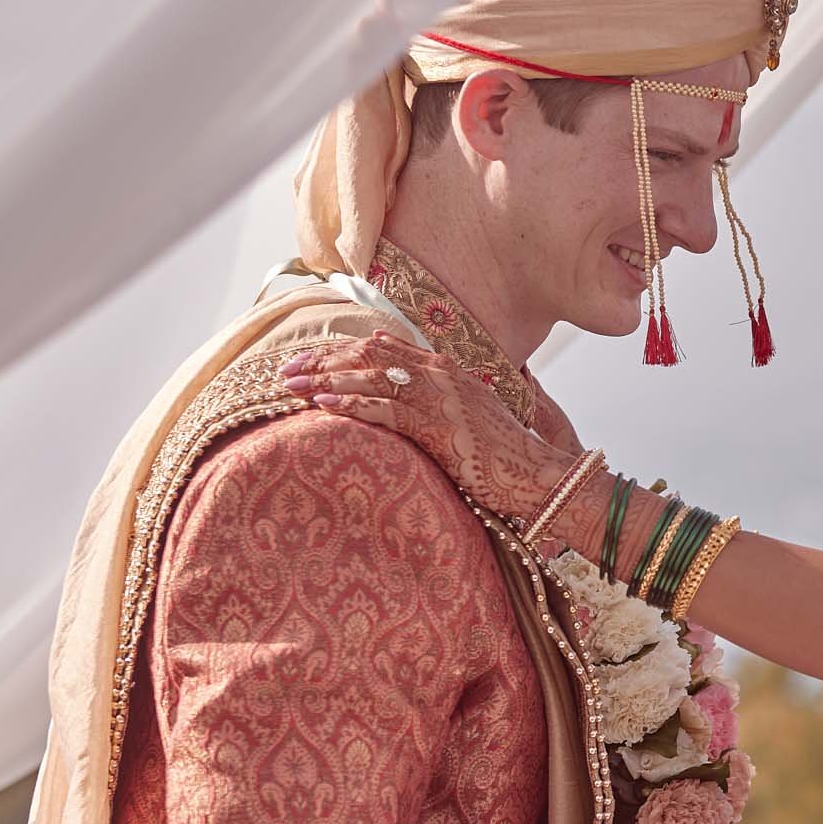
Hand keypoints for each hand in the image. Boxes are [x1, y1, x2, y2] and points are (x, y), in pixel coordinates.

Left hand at [281, 334, 571, 520]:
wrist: (536, 475)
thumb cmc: (501, 452)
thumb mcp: (466, 413)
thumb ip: (434, 392)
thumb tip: (394, 377)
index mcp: (445, 368)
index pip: (381, 348)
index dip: (339, 351)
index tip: (306, 360)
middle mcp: (440, 374)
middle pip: (369, 357)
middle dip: (323, 361)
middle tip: (285, 370)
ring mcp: (440, 398)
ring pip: (372, 378)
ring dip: (327, 379)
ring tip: (292, 385)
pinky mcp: (439, 426)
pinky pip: (386, 410)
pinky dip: (352, 404)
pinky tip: (324, 404)